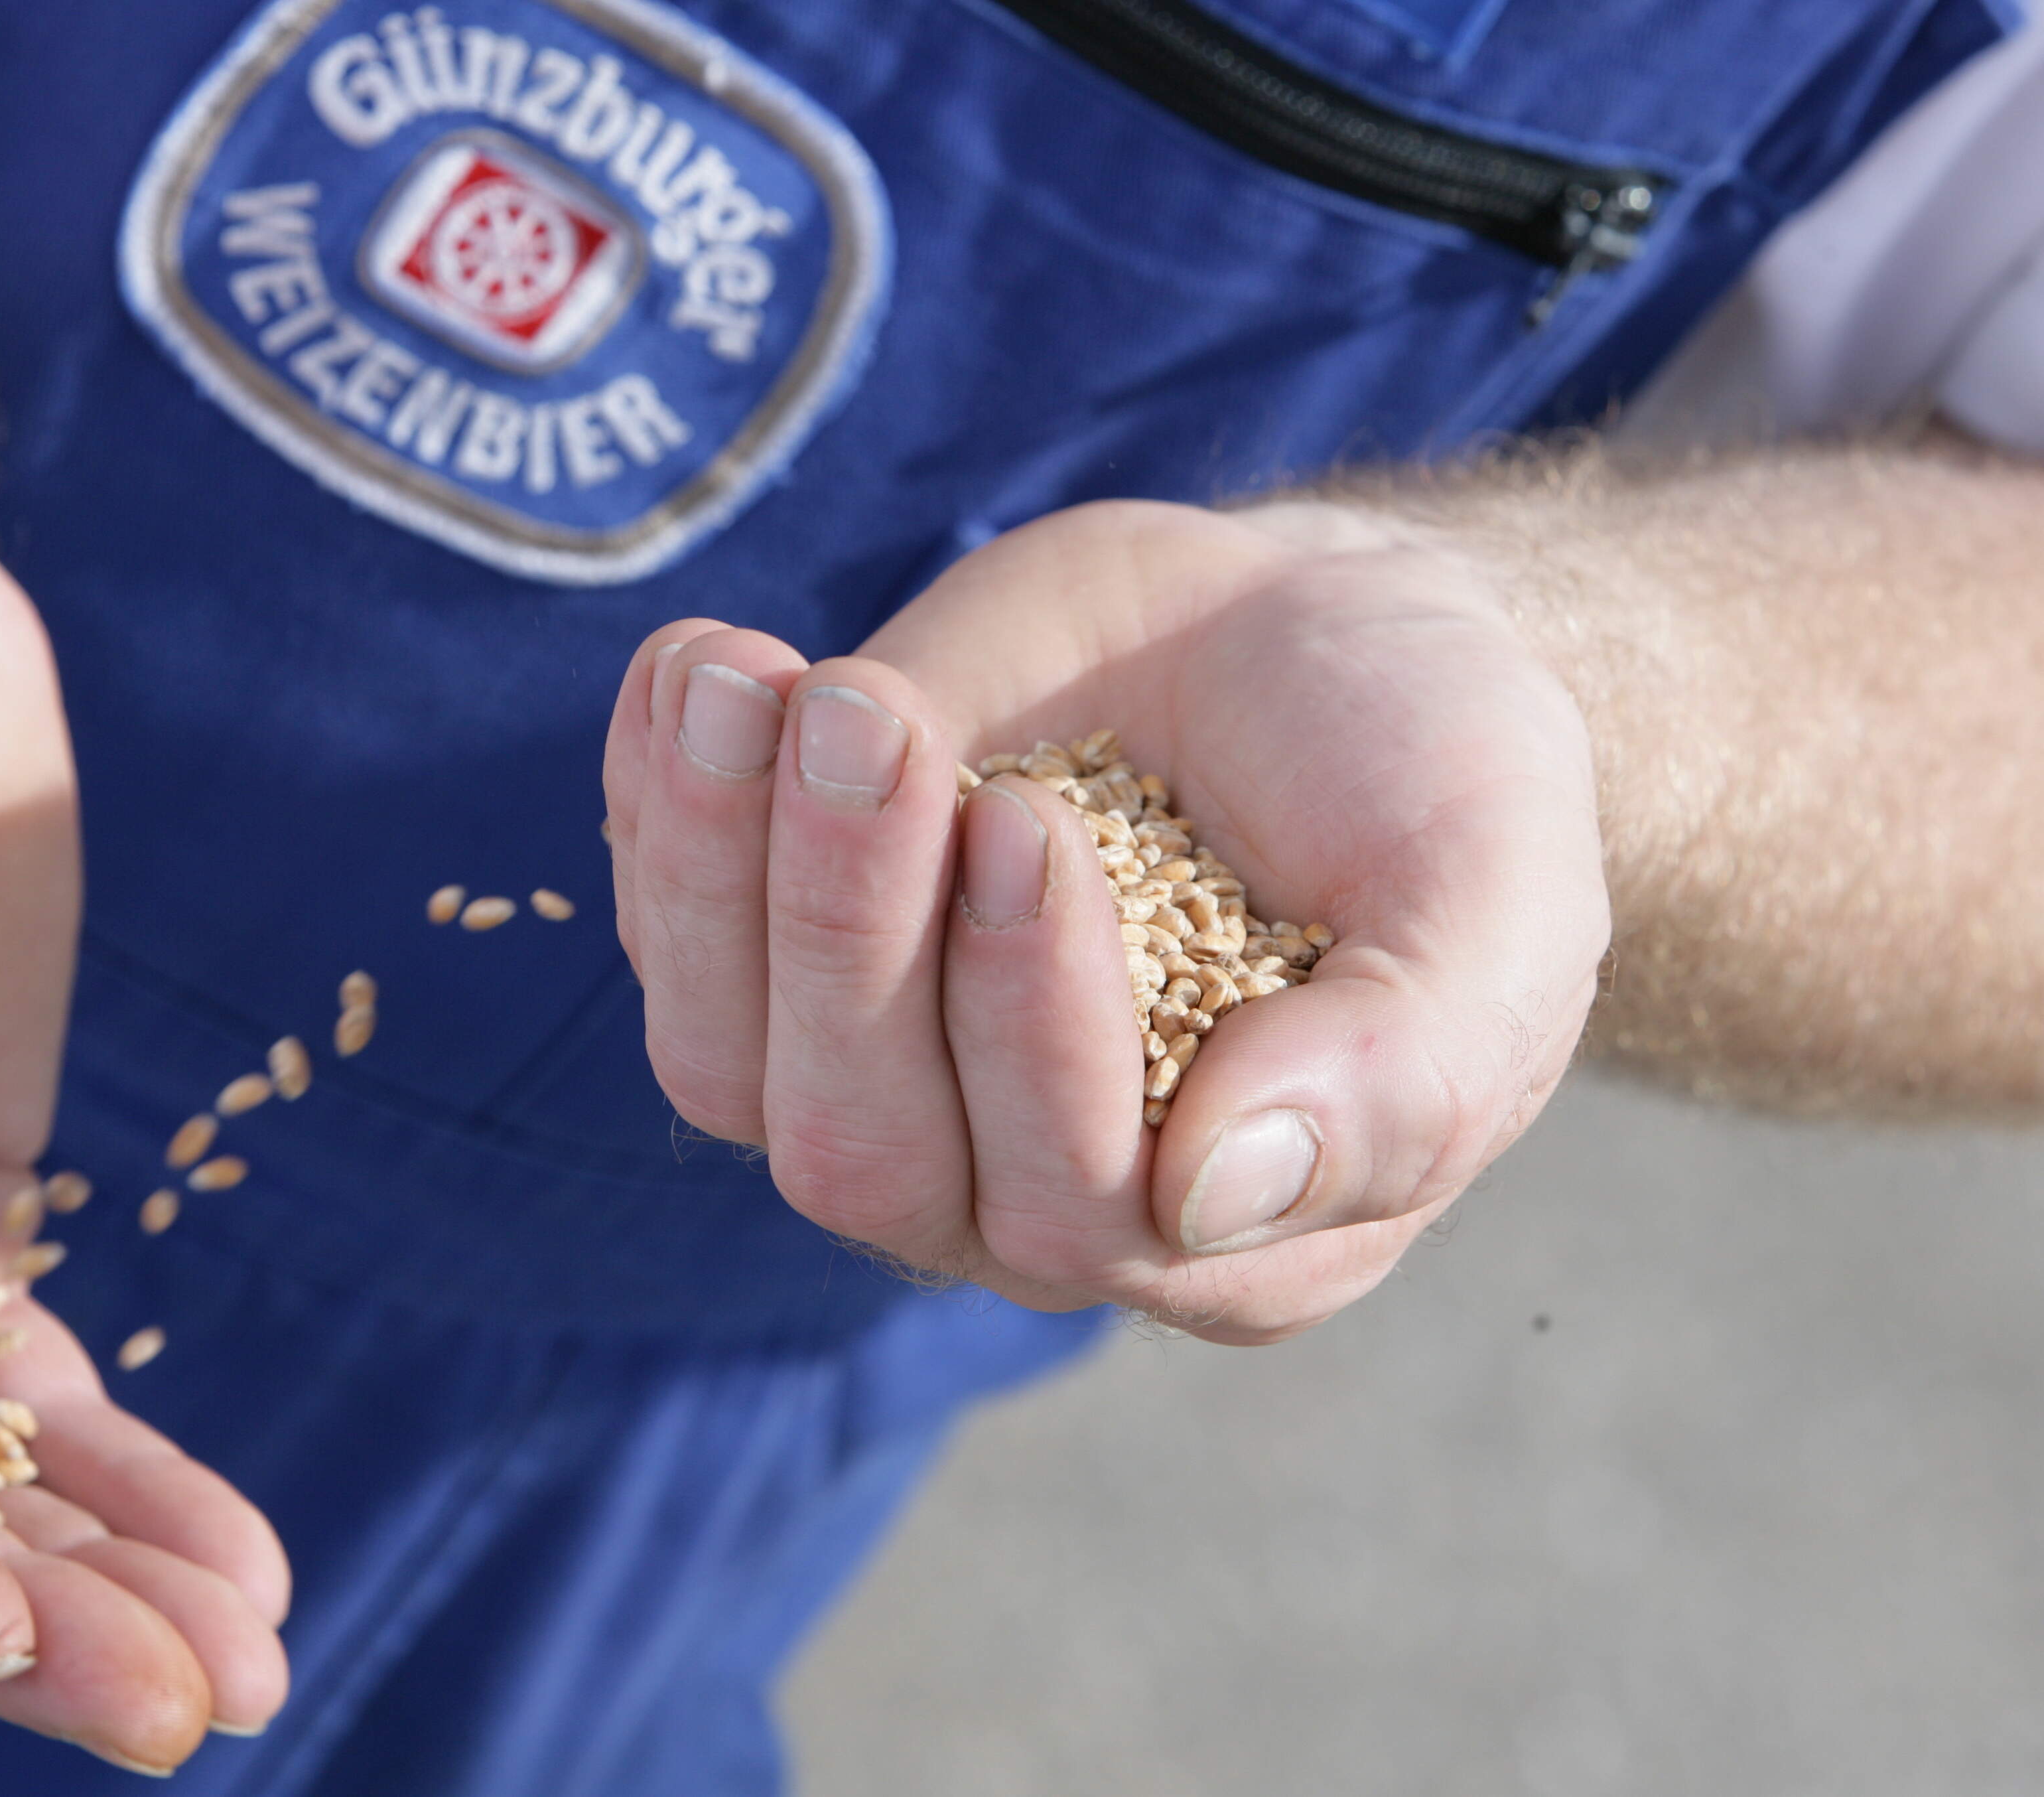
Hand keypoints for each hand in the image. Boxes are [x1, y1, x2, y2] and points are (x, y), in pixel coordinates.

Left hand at [603, 500, 1606, 1340]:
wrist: (1316, 648)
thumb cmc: (1430, 786)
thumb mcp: (1492, 907)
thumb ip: (1399, 1072)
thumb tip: (1210, 1200)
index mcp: (1212, 1225)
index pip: (1070, 1203)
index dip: (1024, 1026)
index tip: (1029, 817)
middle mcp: (1022, 1194)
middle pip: (864, 1153)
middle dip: (845, 931)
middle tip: (877, 725)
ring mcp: (883, 1079)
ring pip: (727, 1066)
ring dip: (717, 871)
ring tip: (747, 678)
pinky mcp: (786, 961)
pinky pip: (668, 936)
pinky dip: (653, 803)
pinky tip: (698, 662)